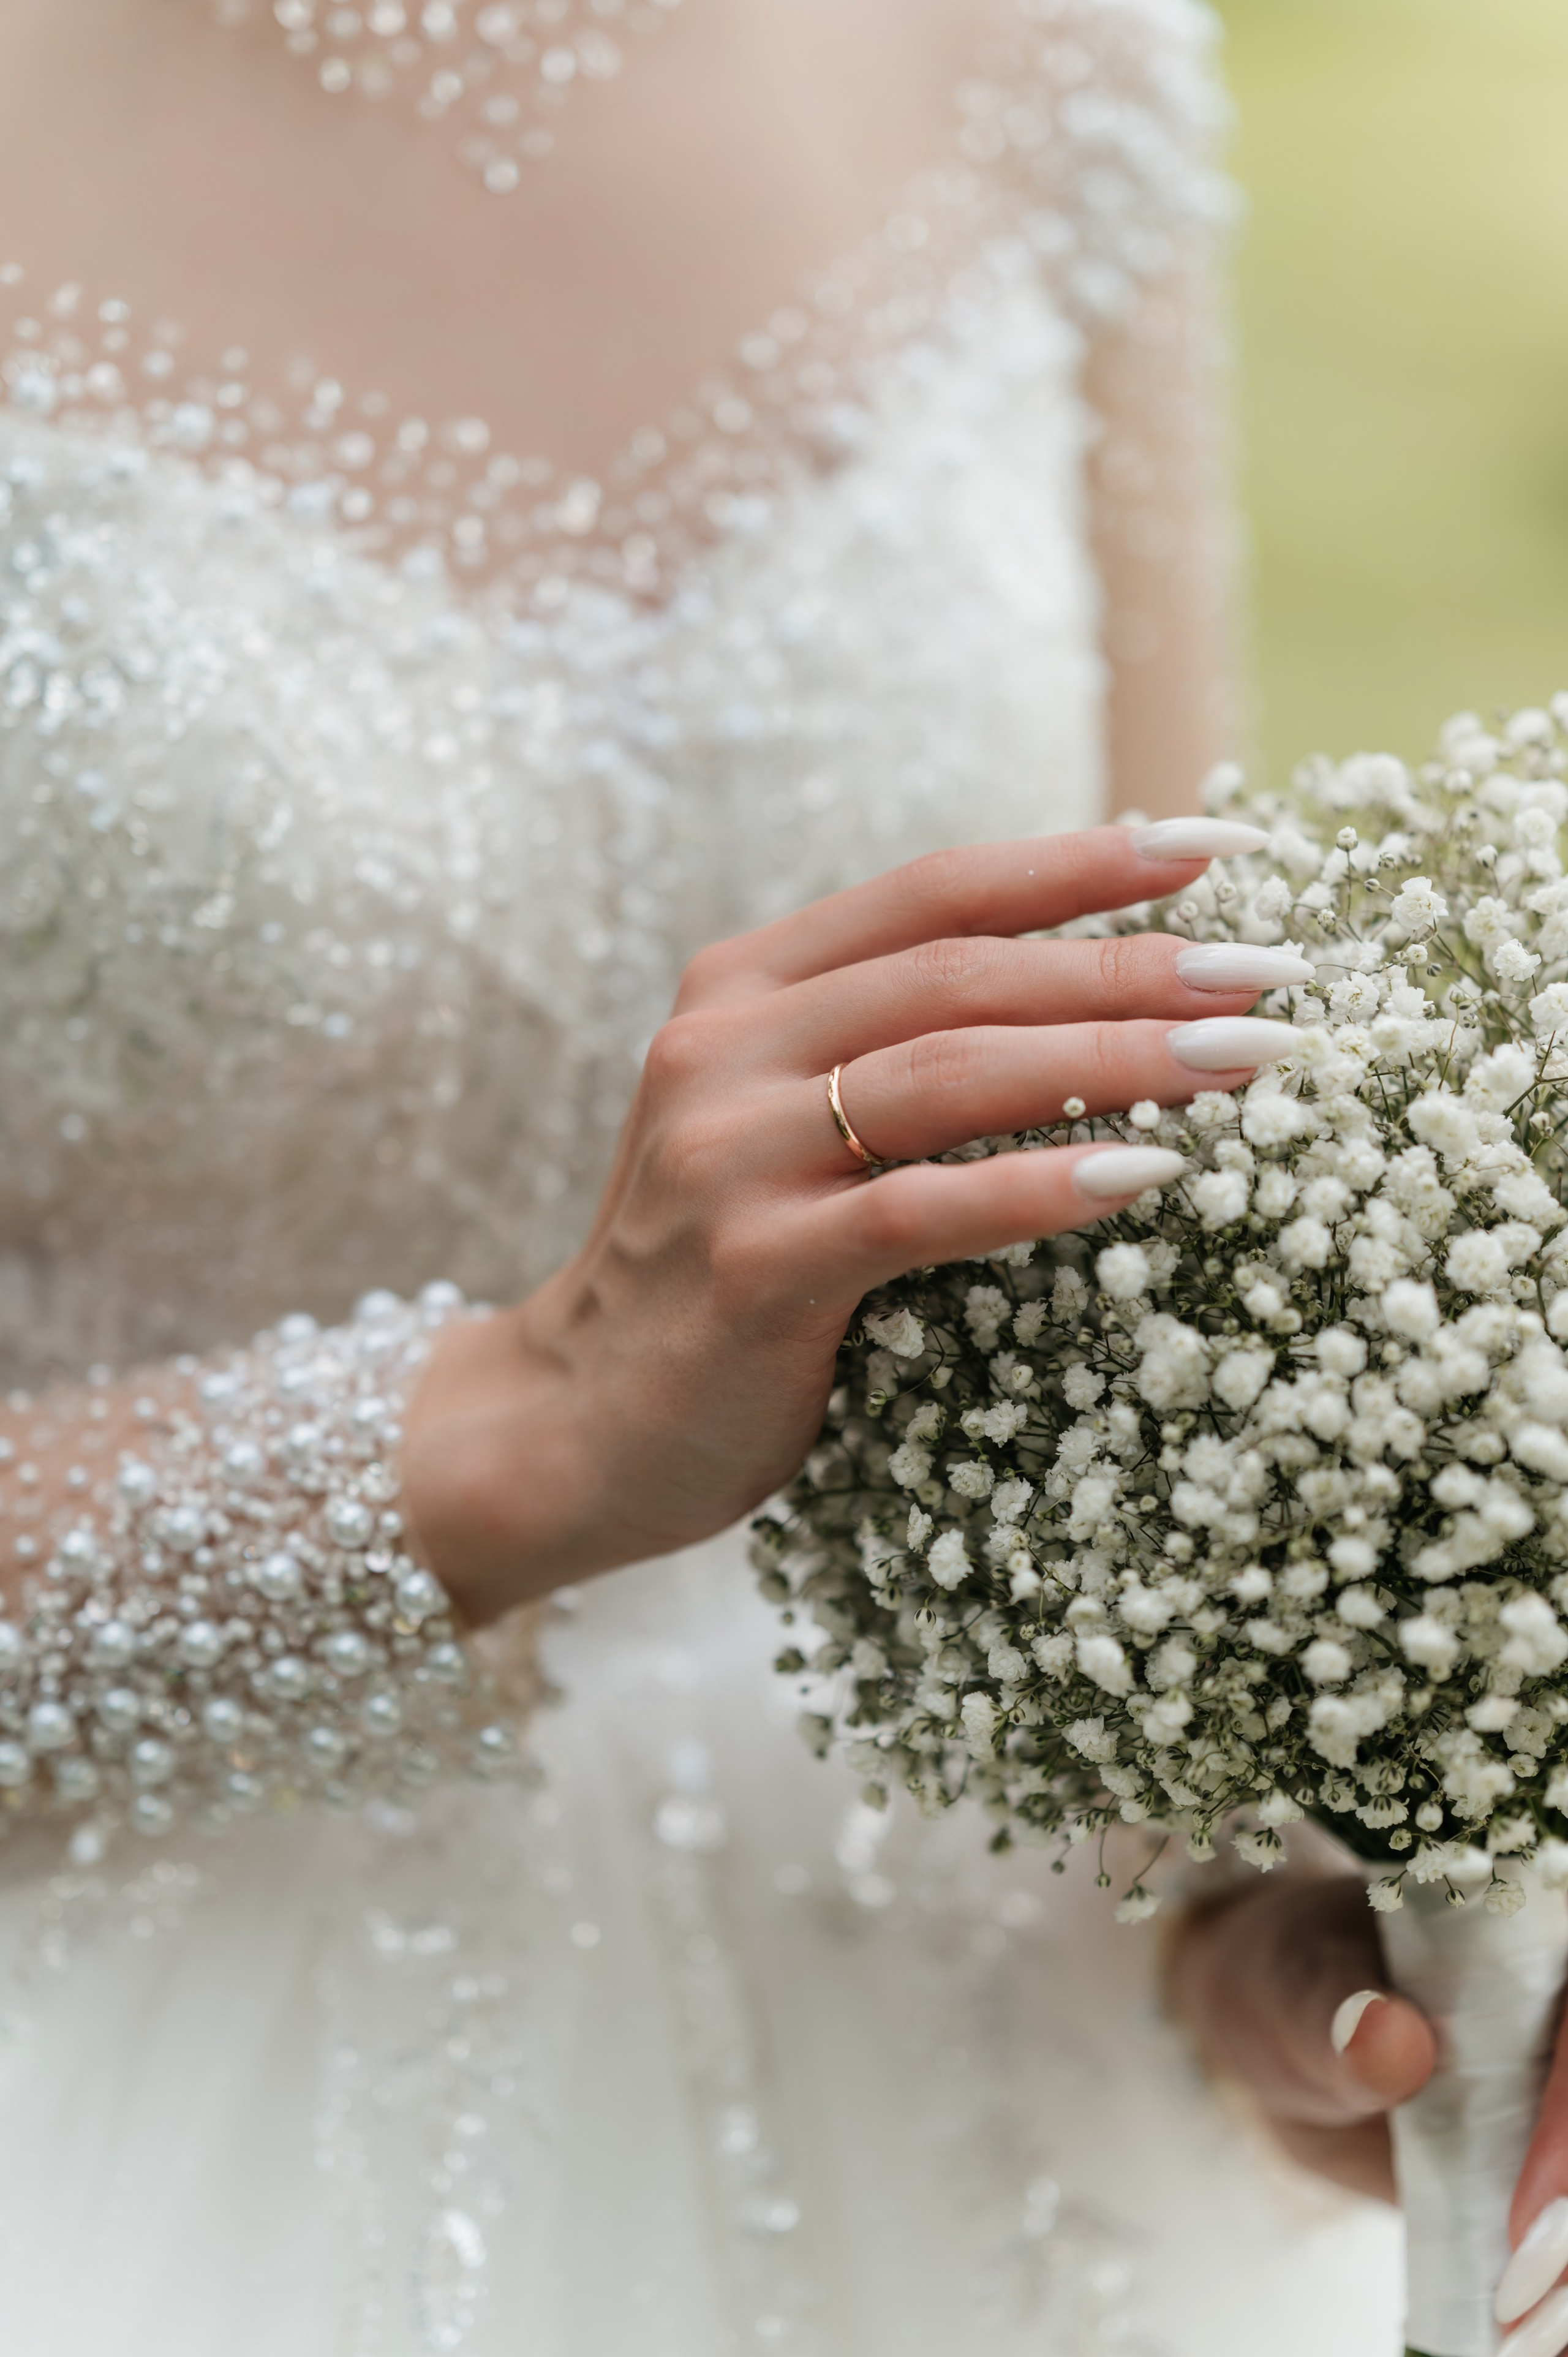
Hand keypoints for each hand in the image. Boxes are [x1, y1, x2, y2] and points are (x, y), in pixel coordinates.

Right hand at [401, 819, 1300, 1619]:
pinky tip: (1145, 1172)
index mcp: (742, 991)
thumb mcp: (785, 1128)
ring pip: (949, 1073)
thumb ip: (890, 1053)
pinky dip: (1037, 1186)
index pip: (934, 890)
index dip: (1079, 860)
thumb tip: (1103, 1006)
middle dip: (1130, 963)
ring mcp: (727, 1155)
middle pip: (960, 973)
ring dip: (1115, 1057)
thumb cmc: (720, 1273)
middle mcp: (722, 1048)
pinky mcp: (749, 1267)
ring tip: (1248, 1058)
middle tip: (1272, 974)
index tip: (1220, 848)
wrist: (574, 1424)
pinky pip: (917, 1210)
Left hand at [1167, 1873, 1567, 2352]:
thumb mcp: (1297, 1989)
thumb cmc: (1290, 1983)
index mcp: (1524, 1940)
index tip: (1520, 2222)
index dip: (1566, 2132)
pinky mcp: (1547, 2166)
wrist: (1283, 2024)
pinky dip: (1558, 2298)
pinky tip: (1529, 2344)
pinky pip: (1563, 2231)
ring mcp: (1554, 2101)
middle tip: (1521, 2312)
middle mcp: (1556, 2023)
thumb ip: (1341, 2012)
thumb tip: (1387, 2034)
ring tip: (1522, 2345)